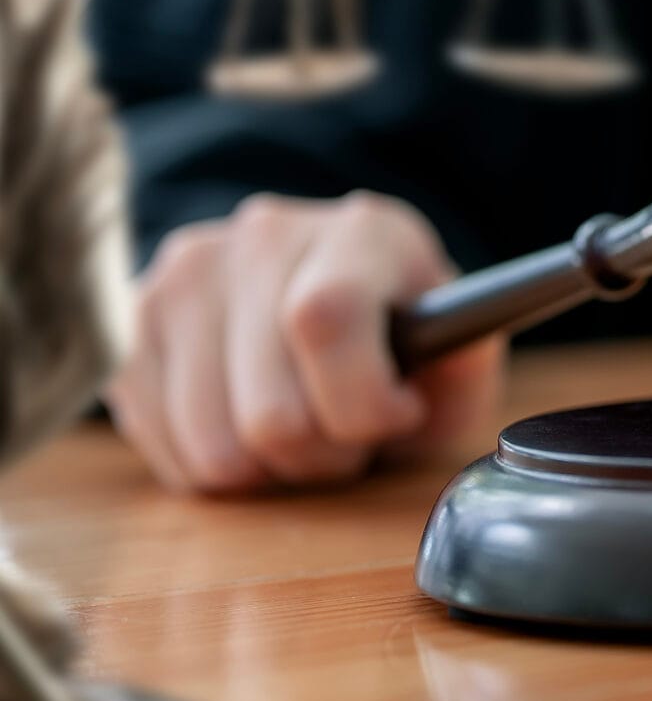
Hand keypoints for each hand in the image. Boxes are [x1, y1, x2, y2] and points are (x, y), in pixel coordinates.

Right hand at [103, 192, 502, 493]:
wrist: (325, 291)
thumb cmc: (400, 336)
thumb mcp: (458, 349)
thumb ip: (468, 364)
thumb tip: (452, 361)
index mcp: (358, 231)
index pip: (324, 318)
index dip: (362, 400)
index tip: (398, 414)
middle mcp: (261, 236)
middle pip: (269, 411)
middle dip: (326, 455)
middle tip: (352, 437)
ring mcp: (185, 277)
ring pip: (213, 446)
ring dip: (270, 470)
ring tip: (304, 430)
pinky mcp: (134, 326)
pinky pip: (165, 451)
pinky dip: (217, 469)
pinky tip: (251, 428)